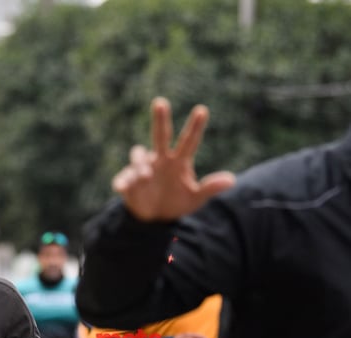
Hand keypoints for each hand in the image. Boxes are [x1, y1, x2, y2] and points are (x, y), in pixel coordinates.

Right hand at [113, 97, 235, 221]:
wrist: (154, 218)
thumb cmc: (177, 202)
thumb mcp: (195, 198)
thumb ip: (210, 188)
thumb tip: (232, 181)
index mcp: (178, 162)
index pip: (188, 141)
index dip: (195, 127)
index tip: (202, 110)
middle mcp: (160, 160)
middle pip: (160, 135)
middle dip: (160, 119)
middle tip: (160, 102)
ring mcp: (142, 170)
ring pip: (138, 156)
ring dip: (141, 162)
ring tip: (147, 175)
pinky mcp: (128, 183)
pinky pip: (123, 179)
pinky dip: (122, 181)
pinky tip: (122, 187)